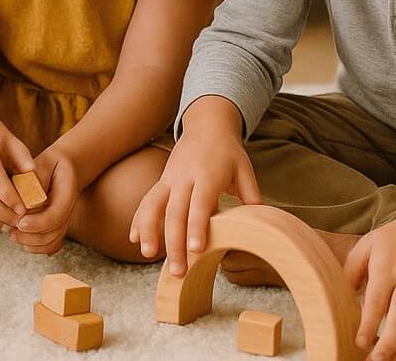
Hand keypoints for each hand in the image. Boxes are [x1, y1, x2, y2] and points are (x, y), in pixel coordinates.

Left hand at [8, 148, 77, 255]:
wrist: (64, 168)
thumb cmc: (49, 165)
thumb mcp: (42, 165)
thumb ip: (34, 182)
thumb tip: (24, 203)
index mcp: (68, 193)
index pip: (56, 215)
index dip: (38, 222)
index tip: (19, 223)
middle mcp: (69, 210)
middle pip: (54, 232)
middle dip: (32, 236)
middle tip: (11, 233)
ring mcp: (64, 220)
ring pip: (52, 241)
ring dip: (33, 243)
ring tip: (13, 236)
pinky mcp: (58, 226)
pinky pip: (52, 244)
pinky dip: (38, 248)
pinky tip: (24, 243)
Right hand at [129, 95, 259, 275]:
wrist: (206, 124)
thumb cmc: (228, 151)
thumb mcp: (244, 168)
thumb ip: (251, 194)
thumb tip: (261, 223)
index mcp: (207, 174)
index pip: (200, 204)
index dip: (197, 226)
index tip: (195, 249)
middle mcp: (184, 177)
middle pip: (174, 211)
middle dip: (174, 242)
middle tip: (177, 270)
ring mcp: (169, 178)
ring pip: (153, 205)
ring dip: (148, 230)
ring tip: (147, 254)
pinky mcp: (161, 181)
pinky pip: (146, 201)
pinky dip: (138, 219)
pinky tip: (134, 239)